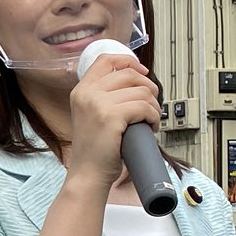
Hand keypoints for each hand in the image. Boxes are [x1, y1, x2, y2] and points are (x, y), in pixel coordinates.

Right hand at [66, 50, 160, 191]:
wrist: (88, 174)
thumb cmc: (95, 150)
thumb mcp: (91, 115)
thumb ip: (104, 97)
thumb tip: (136, 82)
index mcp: (81, 91)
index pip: (106, 60)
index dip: (128, 61)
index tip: (142, 72)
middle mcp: (87, 94)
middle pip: (130, 74)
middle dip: (148, 88)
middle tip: (151, 106)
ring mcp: (98, 104)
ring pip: (142, 92)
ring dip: (153, 106)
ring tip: (150, 121)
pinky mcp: (111, 117)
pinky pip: (144, 107)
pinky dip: (153, 117)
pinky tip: (150, 127)